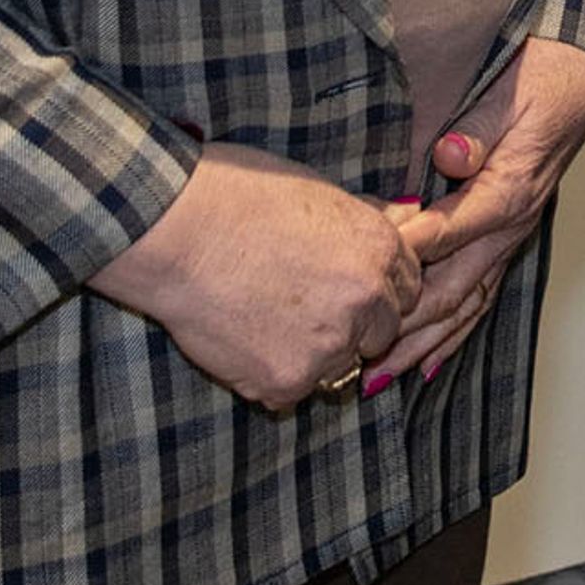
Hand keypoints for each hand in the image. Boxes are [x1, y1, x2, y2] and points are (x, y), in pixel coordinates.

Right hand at [88, 142, 423, 411]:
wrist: (178, 232)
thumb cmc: (239, 197)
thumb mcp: (318, 193)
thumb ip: (364, 218)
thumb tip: (407, 214)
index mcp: (380, 248)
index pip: (407, 287)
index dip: (375, 289)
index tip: (344, 288)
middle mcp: (368, 299)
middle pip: (382, 332)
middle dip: (353, 326)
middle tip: (302, 310)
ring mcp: (330, 345)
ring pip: (337, 366)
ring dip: (311, 353)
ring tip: (263, 320)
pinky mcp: (287, 381)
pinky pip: (290, 391)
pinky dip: (269, 375)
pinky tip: (241, 340)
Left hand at [378, 38, 584, 387]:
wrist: (582, 76)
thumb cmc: (544, 78)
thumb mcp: (510, 91)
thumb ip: (478, 128)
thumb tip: (451, 157)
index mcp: (507, 192)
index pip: (447, 235)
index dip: (404, 257)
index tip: (362, 278)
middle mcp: (511, 225)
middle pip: (454, 290)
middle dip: (406, 329)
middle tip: (362, 360)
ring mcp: (511, 236)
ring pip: (467, 304)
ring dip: (425, 344)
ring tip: (384, 377)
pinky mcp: (508, 236)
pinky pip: (482, 295)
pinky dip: (456, 332)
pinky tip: (431, 361)